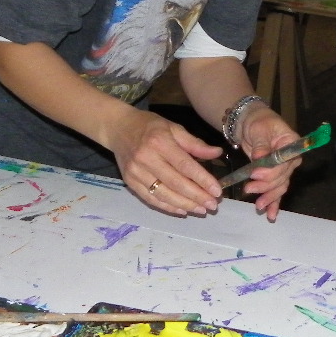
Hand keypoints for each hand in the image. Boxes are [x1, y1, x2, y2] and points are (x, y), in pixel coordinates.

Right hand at [109, 108, 223, 215]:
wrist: (118, 128)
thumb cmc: (149, 126)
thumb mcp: (174, 128)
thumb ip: (195, 143)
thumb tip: (217, 153)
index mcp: (160, 142)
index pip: (185, 165)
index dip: (202, 180)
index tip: (217, 191)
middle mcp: (146, 158)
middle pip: (176, 183)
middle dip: (196, 196)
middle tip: (213, 205)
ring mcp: (136, 172)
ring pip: (163, 194)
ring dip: (184, 205)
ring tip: (201, 209)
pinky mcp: (129, 182)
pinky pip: (150, 199)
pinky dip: (167, 207)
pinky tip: (182, 210)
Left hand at [235, 106, 301, 221]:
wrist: (252, 123)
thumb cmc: (258, 122)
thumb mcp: (258, 130)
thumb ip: (260, 145)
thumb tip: (259, 157)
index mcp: (292, 144)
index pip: (284, 162)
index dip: (271, 171)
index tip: (255, 174)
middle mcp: (292, 159)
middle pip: (281, 177)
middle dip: (265, 186)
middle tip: (248, 188)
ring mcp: (284, 169)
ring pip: (279, 187)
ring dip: (269, 197)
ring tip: (258, 206)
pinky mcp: (275, 176)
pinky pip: (277, 191)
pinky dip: (274, 203)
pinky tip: (271, 215)